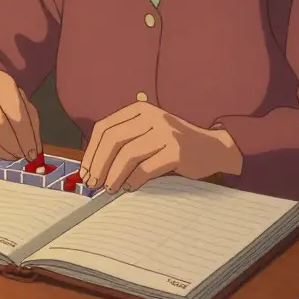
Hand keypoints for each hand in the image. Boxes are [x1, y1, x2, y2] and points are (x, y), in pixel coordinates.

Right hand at [0, 70, 41, 161]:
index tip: (32, 152)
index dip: (25, 136)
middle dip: (12, 146)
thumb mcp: (22, 105)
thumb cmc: (4, 103)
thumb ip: (30, 127)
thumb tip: (33, 153)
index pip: (14, 112)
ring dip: (0, 153)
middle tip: (21, 155)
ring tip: (10, 155)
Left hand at [80, 102, 241, 192]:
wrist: (214, 147)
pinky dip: (133, 181)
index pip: (105, 128)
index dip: (91, 152)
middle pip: (113, 141)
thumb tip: (93, 168)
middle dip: (99, 165)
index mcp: (140, 109)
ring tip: (111, 189)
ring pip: (128, 155)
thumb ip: (124, 142)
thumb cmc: (174, 144)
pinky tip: (130, 187)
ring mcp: (166, 132)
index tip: (85, 172)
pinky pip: (146, 168)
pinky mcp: (177, 150)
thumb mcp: (148, 132)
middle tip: (94, 184)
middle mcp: (152, 116)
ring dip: (114, 176)